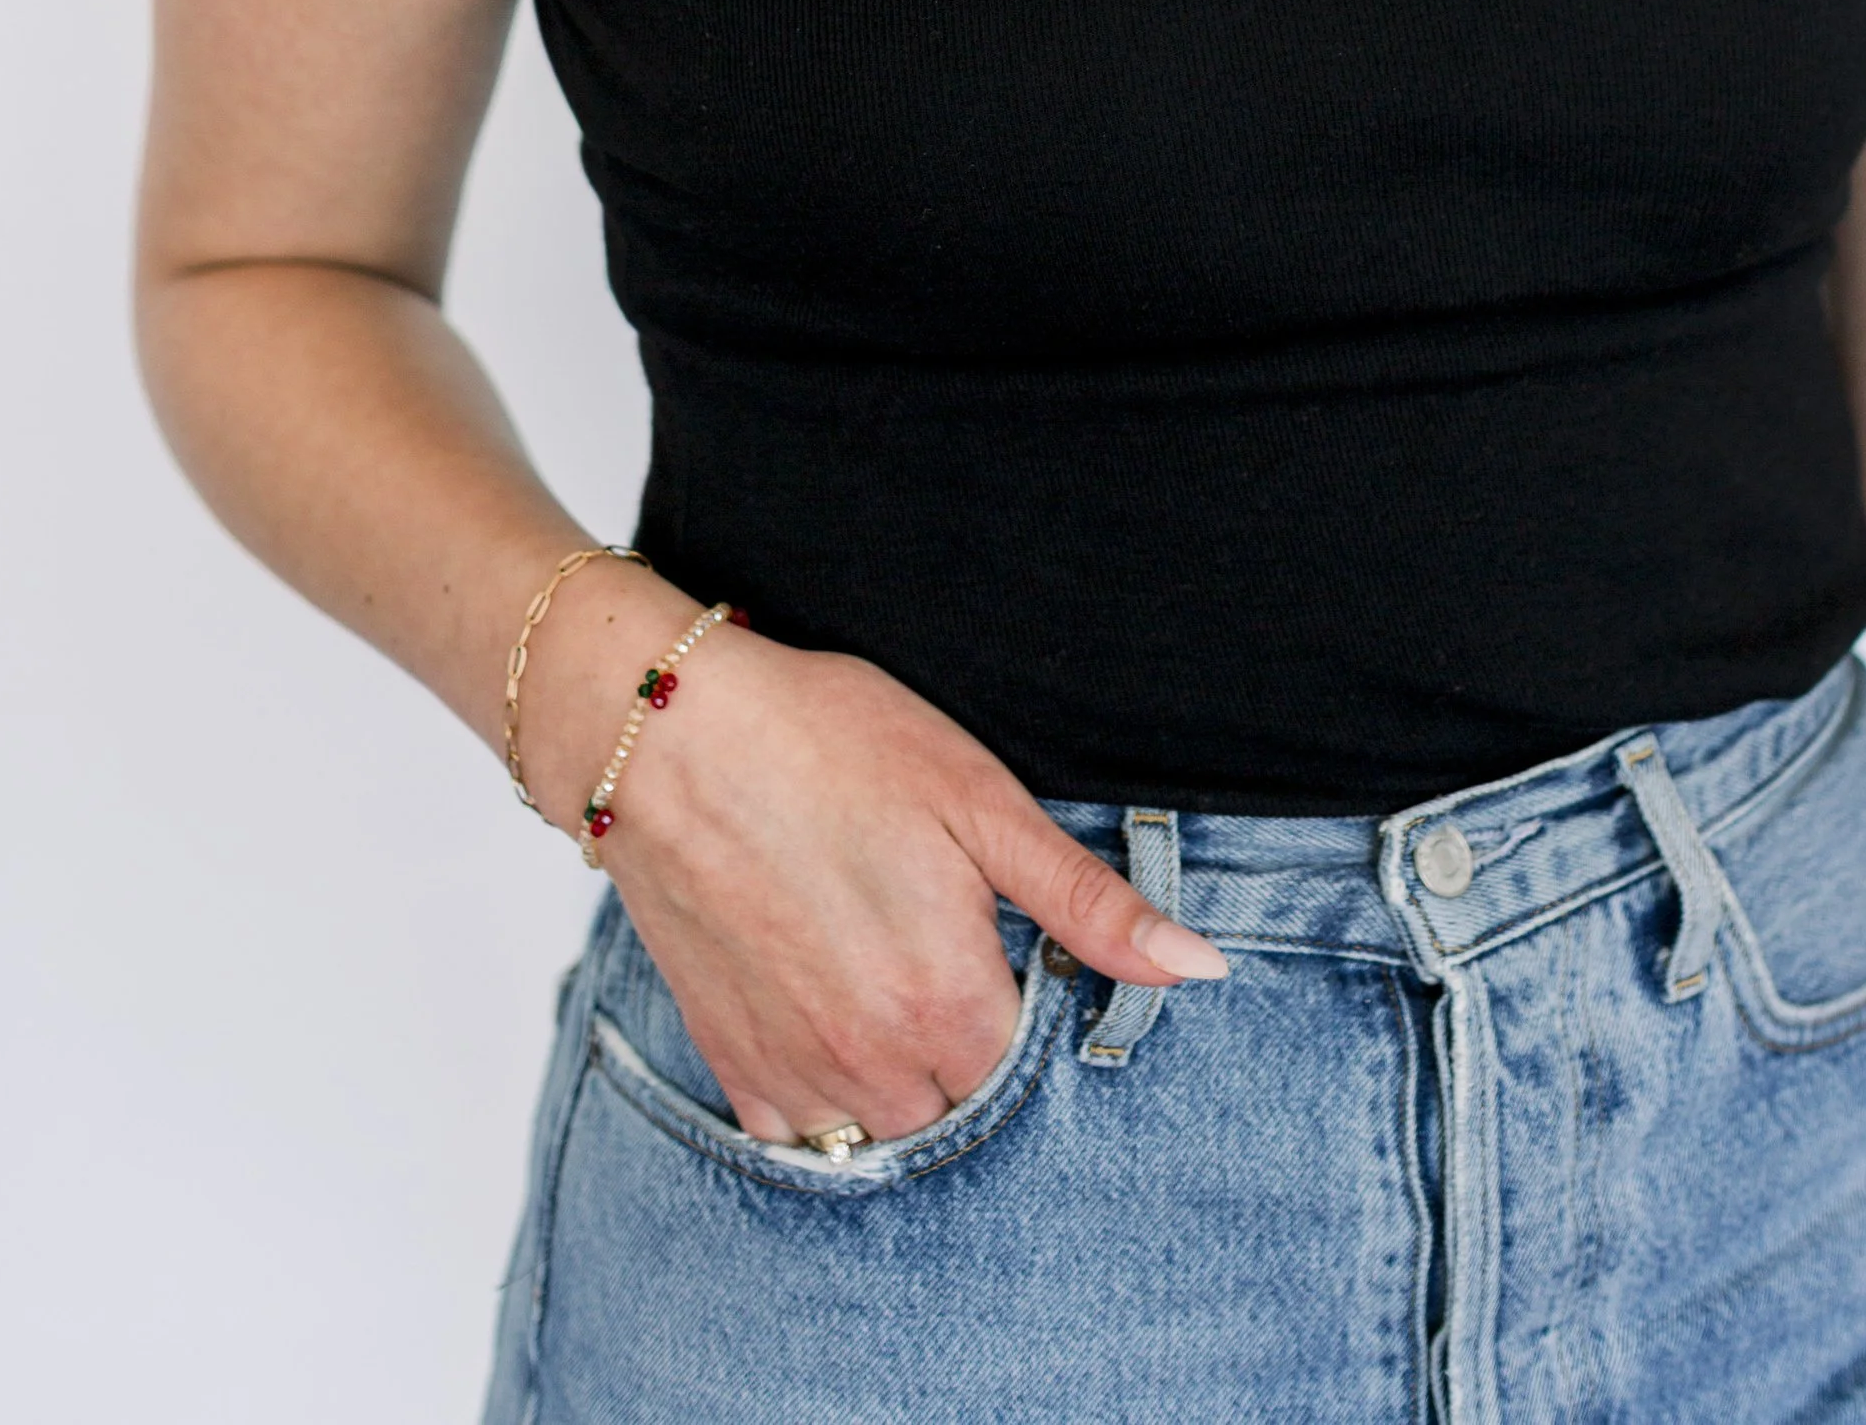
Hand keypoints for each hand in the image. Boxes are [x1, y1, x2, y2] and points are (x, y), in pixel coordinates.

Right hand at [520, 589, 1225, 1144]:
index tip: (1013, 949)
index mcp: (949, 1003)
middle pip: (966, 1109)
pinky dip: (832, 1091)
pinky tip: (833, 1006)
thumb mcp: (980, 801)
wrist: (669, 735)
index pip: (1038, 1071)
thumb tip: (1196, 970)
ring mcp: (797, 1074)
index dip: (1038, 1006)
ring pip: (888, 1130)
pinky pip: (806, 1130)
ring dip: (908, 1078)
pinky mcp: (734, 1066)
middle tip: (948, 949)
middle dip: (976, 1046)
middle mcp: (875, 1065)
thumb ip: (1089, 904)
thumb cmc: (828, 743)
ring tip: (892, 973)